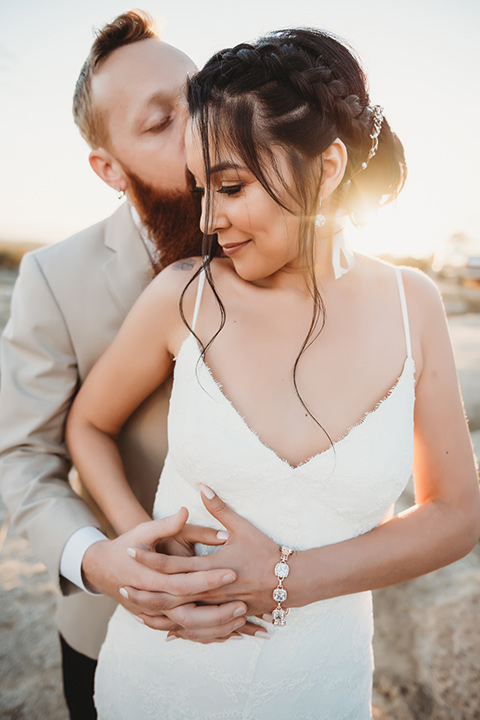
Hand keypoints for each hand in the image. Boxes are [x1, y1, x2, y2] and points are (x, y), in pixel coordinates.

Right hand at [82, 508, 248, 639]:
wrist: (103, 567)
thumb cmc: (128, 544)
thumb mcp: (145, 530)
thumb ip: (168, 524)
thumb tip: (186, 511)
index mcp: (148, 579)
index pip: (182, 583)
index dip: (207, 580)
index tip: (231, 572)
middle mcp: (152, 602)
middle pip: (188, 614)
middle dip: (216, 612)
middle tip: (243, 606)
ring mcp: (155, 615)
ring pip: (188, 629)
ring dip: (215, 629)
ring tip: (241, 620)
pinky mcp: (160, 620)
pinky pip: (185, 633)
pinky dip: (206, 636)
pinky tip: (228, 634)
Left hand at [133, 489, 279, 618]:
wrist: (291, 581)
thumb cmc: (266, 552)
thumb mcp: (242, 527)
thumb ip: (219, 508)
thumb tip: (203, 487)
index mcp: (212, 567)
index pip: (173, 565)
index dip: (150, 558)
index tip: (131, 551)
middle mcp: (212, 591)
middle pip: (170, 595)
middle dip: (144, 593)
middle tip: (121, 588)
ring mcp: (218, 608)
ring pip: (181, 616)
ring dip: (157, 615)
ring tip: (135, 612)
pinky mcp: (225, 618)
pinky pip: (198, 629)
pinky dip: (180, 631)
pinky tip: (166, 632)